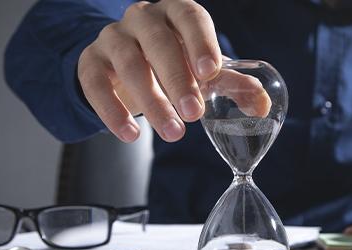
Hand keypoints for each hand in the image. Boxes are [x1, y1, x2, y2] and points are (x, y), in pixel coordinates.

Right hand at [76, 0, 268, 142]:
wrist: (122, 65)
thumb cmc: (172, 62)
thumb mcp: (202, 70)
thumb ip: (232, 84)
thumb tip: (261, 104)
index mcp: (176, 13)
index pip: (190, 17)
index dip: (201, 42)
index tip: (211, 72)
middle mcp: (142, 19)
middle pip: (158, 42)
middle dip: (178, 79)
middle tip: (193, 114)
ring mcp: (113, 38)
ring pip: (129, 64)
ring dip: (151, 101)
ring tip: (172, 132)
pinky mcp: (90, 62)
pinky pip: (95, 84)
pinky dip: (112, 111)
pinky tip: (130, 134)